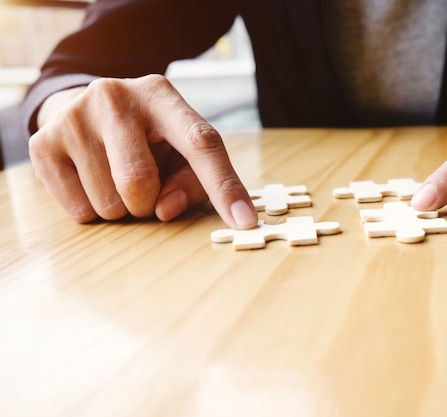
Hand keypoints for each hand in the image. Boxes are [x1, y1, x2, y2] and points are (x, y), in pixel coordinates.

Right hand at [29, 74, 257, 227]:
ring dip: (121, 208)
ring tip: (116, 177)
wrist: (85, 110)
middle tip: (143, 186)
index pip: (201, 143)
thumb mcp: (179, 151)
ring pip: (109, 204)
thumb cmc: (147, 138)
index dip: (224, 187)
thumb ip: (192, 183)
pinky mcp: (43, 143)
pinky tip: (92, 180)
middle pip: (139, 184)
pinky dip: (93, 211)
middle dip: (148, 203)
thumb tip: (164, 211)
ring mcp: (74, 117)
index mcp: (161, 95)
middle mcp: (115, 97)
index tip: (245, 221)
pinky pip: (80, 212)